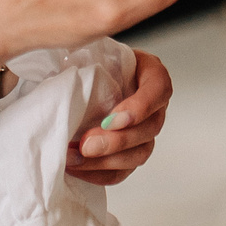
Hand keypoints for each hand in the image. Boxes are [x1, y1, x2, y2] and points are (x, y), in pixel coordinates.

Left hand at [67, 49, 171, 184]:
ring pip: (138, 154)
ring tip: (74, 159)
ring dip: (105, 161)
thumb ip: (89, 59)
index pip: (158, 89)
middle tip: (85, 144)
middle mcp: (154, 106)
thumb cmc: (89, 61)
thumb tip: (67, 72)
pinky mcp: (129, 154)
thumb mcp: (93, 50)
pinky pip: (122, 172)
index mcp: (151, 74)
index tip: (109, 120)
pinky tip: (77, 169)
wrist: (81, 78)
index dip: (138, 108)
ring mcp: (145, 132)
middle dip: (116, 142)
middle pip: (149, 129)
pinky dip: (99, 174)